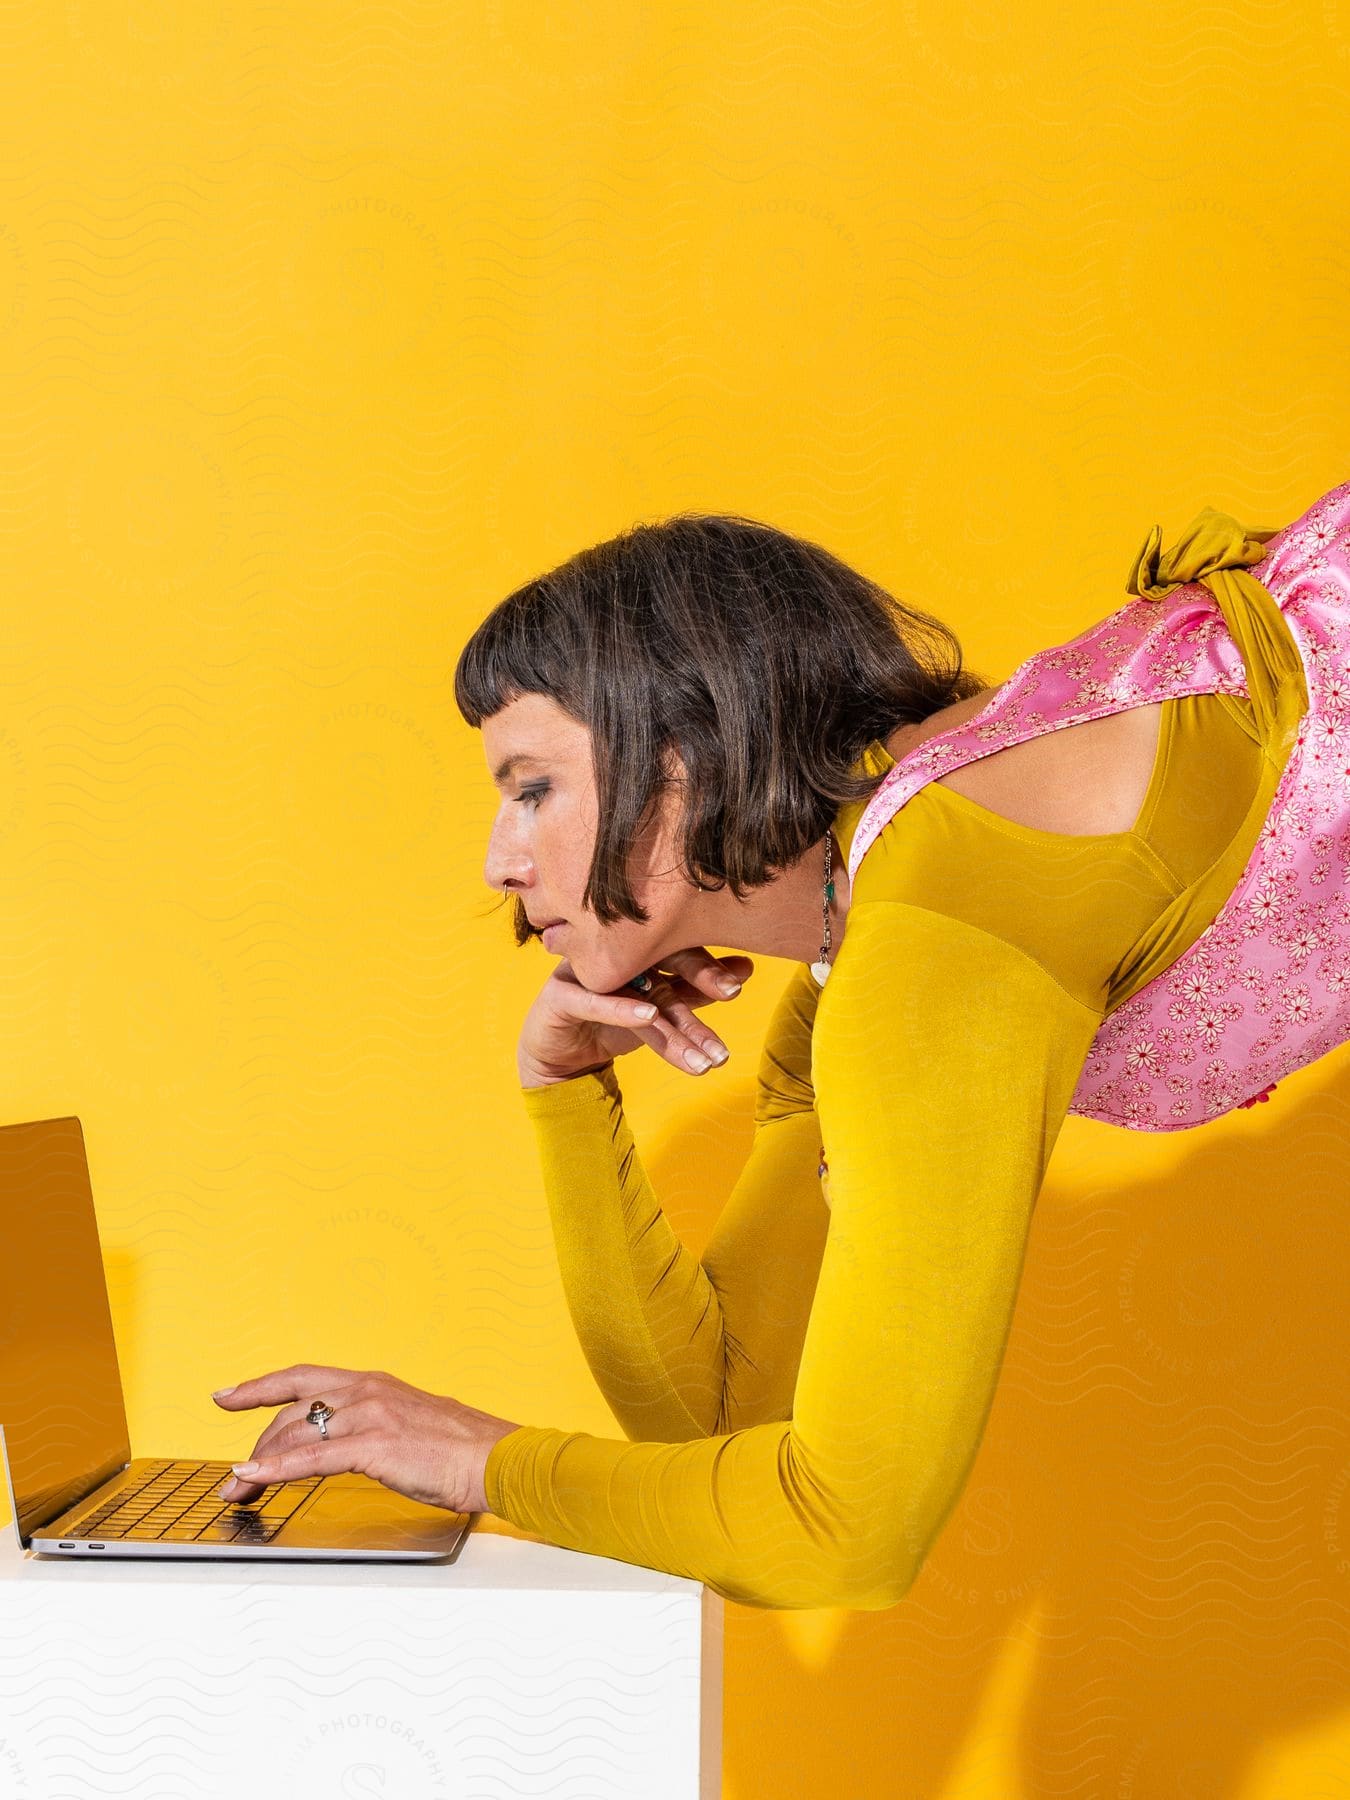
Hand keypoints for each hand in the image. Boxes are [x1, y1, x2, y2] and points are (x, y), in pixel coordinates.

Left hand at [210, 1364, 521, 1513]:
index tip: (226, 1396)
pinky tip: (254, 1479)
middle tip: (235, 1479)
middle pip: (290, 1411)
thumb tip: (342, 1446)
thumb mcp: (408, 1423)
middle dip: (255, 1446)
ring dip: (258, 1465)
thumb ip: (372, 1426)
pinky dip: (275, 1469)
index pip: (303, 1376)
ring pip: (295, 1434)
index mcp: (374, 1384)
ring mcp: (369, 1415)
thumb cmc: (460, 1449)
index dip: (260, 1386)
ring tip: (236, 1491)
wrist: (494, 1457)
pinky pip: (311, 1458)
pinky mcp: (374, 1444)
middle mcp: (366, 1391)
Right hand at [518, 947, 754, 1087]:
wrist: (559, 1057)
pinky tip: (650, 1018)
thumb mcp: (659, 1011)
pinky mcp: (560, 994)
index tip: (739, 986)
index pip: (679, 950)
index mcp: (637, 949)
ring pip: (638, 993)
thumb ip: (695, 990)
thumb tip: (746, 968)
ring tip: (705, 1058)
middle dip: (699, 981)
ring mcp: (585, 969)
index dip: (709, 967)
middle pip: (661, 961)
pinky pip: (595, 1001)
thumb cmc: (610, 1024)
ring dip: (675, 1028)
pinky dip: (623, 1010)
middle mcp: (612, 952)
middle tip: (731, 997)